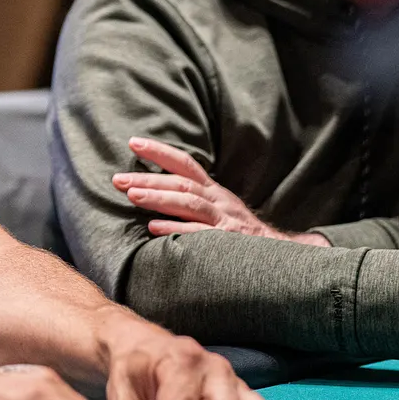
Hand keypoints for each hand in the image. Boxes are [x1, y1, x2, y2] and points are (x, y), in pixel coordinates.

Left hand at [113, 137, 327, 245]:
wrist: (281, 257)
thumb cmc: (240, 234)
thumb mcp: (219, 210)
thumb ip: (193, 201)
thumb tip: (154, 192)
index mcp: (214, 191)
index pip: (186, 163)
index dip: (160, 151)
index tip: (132, 142)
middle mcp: (219, 201)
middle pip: (182, 183)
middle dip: (149, 179)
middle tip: (118, 179)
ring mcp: (225, 220)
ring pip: (189, 204)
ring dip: (159, 198)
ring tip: (132, 196)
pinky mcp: (229, 241)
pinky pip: (200, 234)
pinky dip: (176, 229)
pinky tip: (153, 228)